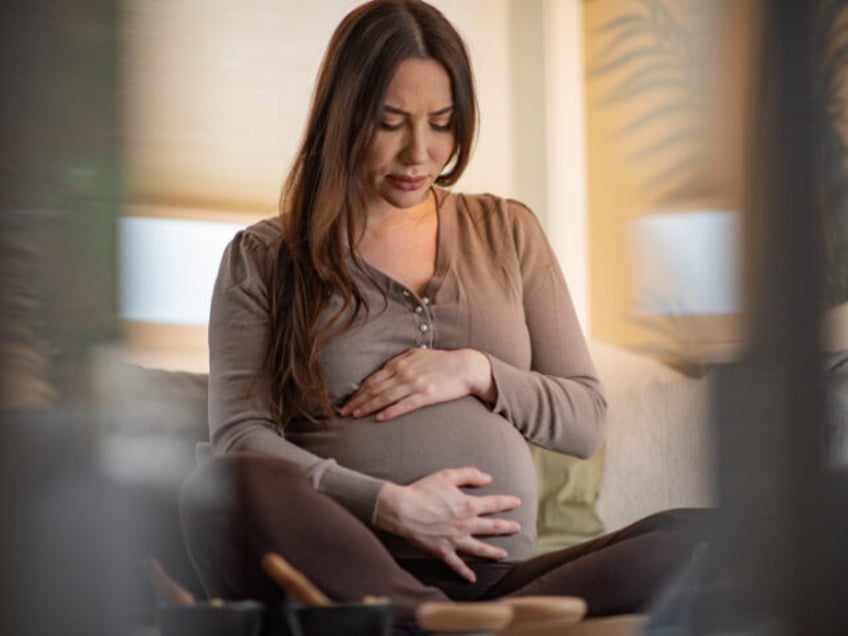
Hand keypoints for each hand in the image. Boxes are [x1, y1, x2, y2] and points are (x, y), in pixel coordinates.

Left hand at [340, 348, 495, 420]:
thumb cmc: (442, 362)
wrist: (466, 366)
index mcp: (401, 362)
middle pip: (374, 388)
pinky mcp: (427, 395)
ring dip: (368, 407)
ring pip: (385, 397)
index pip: (373, 379)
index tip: (347, 401)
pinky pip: (404, 405)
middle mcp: (404, 372)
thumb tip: (385, 369)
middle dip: (357, 400)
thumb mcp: (418, 355)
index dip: (358, 391)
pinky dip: (391, 411)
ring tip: (355, 416)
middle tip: (343, 412)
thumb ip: (401, 362)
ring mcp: (415, 383)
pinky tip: (380, 418)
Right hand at [374, 467, 520, 581]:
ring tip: (503, 554)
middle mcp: (466, 525)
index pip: (494, 504)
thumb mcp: (447, 476)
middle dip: (507, 527)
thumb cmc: (423, 491)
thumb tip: (488, 478)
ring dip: (494, 551)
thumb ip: (469, 475)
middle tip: (517, 528)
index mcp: (468, 505)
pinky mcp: (443, 551)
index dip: (507, 502)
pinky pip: (457, 564)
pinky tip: (472, 578)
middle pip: (493, 527)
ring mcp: (456, 540)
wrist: (402, 510)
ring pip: (480, 548)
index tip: (517, 502)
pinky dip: (465, 572)